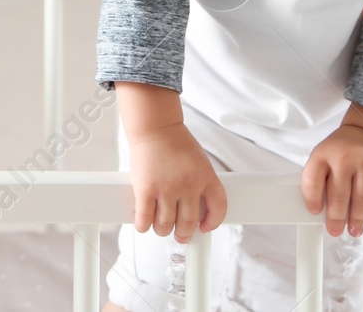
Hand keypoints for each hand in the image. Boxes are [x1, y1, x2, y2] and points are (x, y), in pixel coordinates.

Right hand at [127, 121, 227, 243]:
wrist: (155, 127)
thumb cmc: (175, 143)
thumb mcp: (199, 162)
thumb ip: (200, 185)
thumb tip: (196, 212)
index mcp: (206, 177)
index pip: (218, 208)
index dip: (213, 223)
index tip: (205, 228)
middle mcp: (188, 185)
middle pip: (188, 223)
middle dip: (184, 234)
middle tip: (180, 235)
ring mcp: (166, 189)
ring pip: (165, 224)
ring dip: (163, 230)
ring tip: (162, 227)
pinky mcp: (145, 189)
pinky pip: (144, 218)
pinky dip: (144, 226)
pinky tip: (144, 224)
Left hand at [301, 124, 362, 237]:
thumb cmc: (342, 150)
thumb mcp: (324, 157)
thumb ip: (320, 179)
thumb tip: (320, 212)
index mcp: (323, 154)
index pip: (312, 180)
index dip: (312, 200)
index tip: (315, 213)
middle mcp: (344, 157)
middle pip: (338, 196)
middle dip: (336, 218)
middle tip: (335, 230)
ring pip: (360, 199)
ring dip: (357, 219)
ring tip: (354, 229)